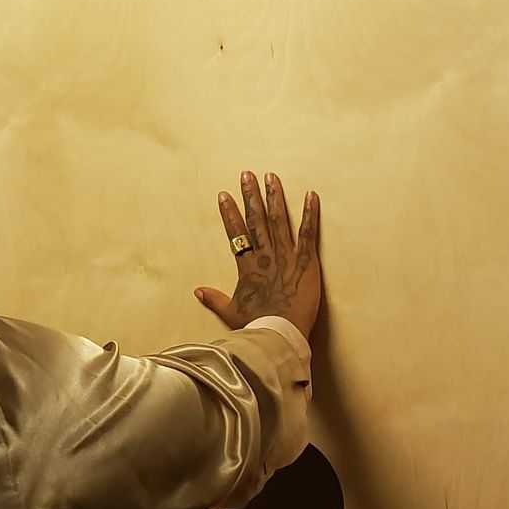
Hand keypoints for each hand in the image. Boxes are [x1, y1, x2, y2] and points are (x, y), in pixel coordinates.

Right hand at [196, 172, 321, 341]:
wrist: (280, 334)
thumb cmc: (256, 326)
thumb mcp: (232, 312)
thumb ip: (215, 299)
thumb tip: (197, 291)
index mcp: (247, 267)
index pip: (236, 233)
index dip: (229, 213)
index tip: (224, 194)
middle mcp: (264, 256)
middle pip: (256, 220)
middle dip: (251, 196)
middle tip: (247, 174)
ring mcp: (286, 257)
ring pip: (279, 220)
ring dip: (275, 197)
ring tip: (271, 176)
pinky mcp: (307, 262)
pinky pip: (308, 233)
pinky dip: (310, 214)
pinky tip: (311, 195)